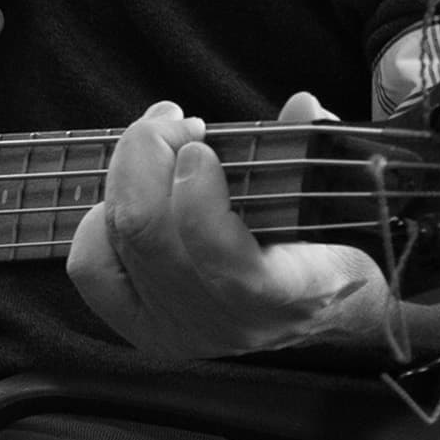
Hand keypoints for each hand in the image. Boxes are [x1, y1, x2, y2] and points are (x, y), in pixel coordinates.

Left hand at [66, 93, 390, 359]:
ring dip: (127, 171)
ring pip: (120, 239)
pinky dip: (98, 220)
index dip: (198, 201)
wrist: (329, 312)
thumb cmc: (332, 241)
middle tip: (175, 120)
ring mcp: (183, 332)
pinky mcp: (142, 329)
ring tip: (157, 137)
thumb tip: (302, 106)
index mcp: (298, 292)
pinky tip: (127, 193)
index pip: (231, 268)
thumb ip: (322, 151)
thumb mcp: (347, 199)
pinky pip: (92, 268)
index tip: (201, 147)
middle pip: (151, 235)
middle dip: (148, 155)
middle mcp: (232, 324)